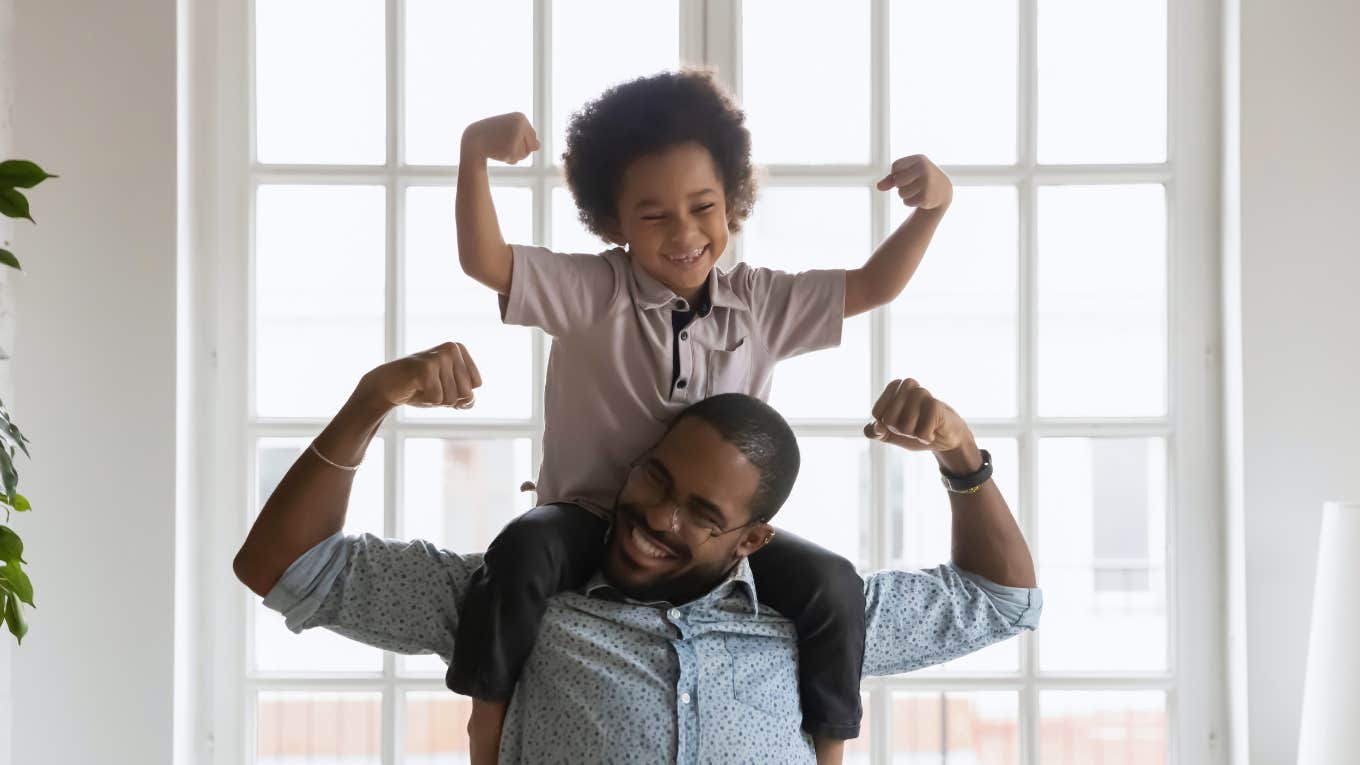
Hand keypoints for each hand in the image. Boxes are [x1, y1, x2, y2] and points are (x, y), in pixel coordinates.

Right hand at [359, 342, 482, 409]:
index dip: (460, 392)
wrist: (387, 385)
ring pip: (452, 398)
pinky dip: (427, 401)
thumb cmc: (421, 387)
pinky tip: (415, 389)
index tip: (442, 383)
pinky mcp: (425, 369)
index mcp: (459, 349)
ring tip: (423, 388)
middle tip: (431, 387)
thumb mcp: (449, 392)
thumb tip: (469, 401)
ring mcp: (438, 357)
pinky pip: (438, 399)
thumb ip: (466, 398)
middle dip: (449, 399)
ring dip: (437, 400)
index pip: (477, 384)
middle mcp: (451, 348)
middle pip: (467, 392)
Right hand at [462, 112, 539, 164]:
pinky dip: (508, 160)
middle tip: (504, 143)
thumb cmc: (492, 134)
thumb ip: (526, 138)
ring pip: (525, 154)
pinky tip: (498, 153)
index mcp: (521, 117)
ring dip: (515, 155)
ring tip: (501, 147)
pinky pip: (516, 160)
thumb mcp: (510, 132)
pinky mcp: (510, 149)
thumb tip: (538, 146)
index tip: (507, 136)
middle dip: (521, 149)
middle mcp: (520, 125)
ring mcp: (516, 136)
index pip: (533, 136)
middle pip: (532, 146)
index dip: (522, 141)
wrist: (472, 139)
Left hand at [863, 378, 971, 453]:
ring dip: (914, 433)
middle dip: (900, 430)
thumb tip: (875, 427)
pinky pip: (921, 430)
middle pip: (889, 420)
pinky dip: (925, 437)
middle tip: (913, 427)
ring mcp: (922, 394)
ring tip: (923, 428)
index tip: (897, 425)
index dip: (884, 425)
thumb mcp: (892, 435)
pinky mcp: (936, 405)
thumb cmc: (917, 431)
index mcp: (894, 390)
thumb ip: (877, 433)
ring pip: (905, 425)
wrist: (945, 438)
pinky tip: (933, 432)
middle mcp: (907, 386)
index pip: (877, 412)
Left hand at [875, 155, 951, 210]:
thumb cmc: (921, 178)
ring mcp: (926, 183)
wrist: (943, 190)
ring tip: (917, 191)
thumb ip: (890, 179)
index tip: (907, 175)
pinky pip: (906, 202)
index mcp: (919, 159)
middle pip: (897, 180)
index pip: (895, 167)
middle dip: (900, 185)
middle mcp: (924, 169)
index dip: (897, 174)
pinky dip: (910, 202)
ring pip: (901, 193)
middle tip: (912, 184)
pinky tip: (920, 198)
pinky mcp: (926, 197)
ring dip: (905, 195)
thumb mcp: (908, 173)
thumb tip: (878, 187)